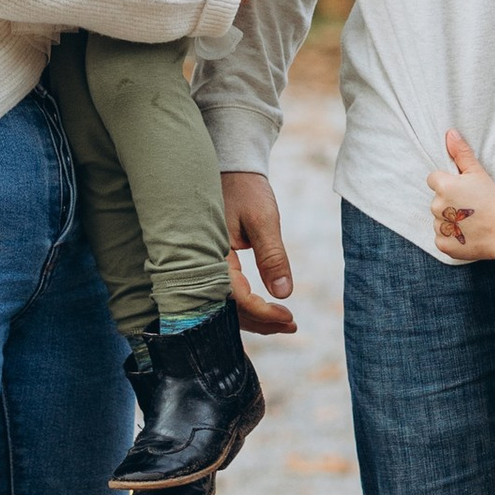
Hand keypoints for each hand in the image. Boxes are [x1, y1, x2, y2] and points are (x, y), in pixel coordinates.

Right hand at [220, 167, 296, 334]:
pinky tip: (265, 309)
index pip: (236, 298)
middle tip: (291, 326)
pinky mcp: (211, 265)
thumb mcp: (263, 220)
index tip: (288, 317)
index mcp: (212, 255)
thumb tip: (283, 293)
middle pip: (228, 310)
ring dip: (254, 318)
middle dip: (260, 322)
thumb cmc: (246, 190)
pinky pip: (225, 294)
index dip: (263, 312)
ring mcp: (205, 266)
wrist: (231, 169)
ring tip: (284, 323)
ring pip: (226, 306)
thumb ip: (272, 256)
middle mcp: (203, 265)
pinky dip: (246, 306)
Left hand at [425, 131, 494, 268]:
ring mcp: (439, 227)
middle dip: (449, 203)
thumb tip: (449, 133)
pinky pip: (442, 238)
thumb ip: (461, 153)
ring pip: (439, 220)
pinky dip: (452, 238)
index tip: (463, 191)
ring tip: (471, 222)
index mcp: (443, 186)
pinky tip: (467, 234)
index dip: (448, 183)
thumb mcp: (478, 173)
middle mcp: (437, 206)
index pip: (434, 179)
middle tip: (470, 207)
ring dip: (450, 221)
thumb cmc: (492, 200)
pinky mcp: (443, 245)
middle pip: (437, 200)